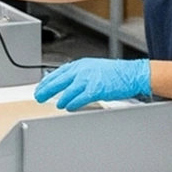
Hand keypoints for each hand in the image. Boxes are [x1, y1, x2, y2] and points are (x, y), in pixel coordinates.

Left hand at [34, 57, 152, 109]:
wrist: (132, 74)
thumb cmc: (117, 73)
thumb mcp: (95, 69)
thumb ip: (80, 75)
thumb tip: (68, 84)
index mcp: (82, 64)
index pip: (59, 72)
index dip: (47, 81)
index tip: (41, 86)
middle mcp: (83, 70)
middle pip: (59, 80)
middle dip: (47, 89)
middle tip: (39, 96)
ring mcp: (89, 79)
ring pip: (67, 91)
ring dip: (60, 99)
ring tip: (57, 104)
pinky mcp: (95, 89)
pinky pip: (79, 98)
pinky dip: (72, 103)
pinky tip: (68, 107)